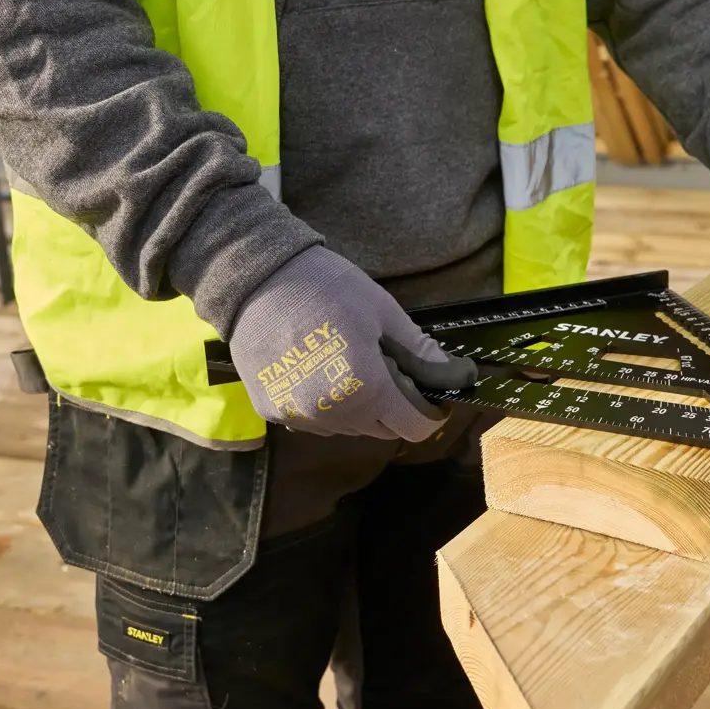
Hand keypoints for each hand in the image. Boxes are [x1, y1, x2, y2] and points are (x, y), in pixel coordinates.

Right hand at [227, 246, 477, 439]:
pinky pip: (315, 422)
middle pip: (382, 429)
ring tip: (347, 364)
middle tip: (385, 367)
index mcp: (366, 387)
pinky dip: (326, 406)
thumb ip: (419, 351)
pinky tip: (317, 371)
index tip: (427, 391)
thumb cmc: (326, 287)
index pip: (415, 427)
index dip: (428, 411)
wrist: (254, 278)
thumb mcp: (382, 311)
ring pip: (348, 428)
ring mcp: (300, 417)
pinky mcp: (273, 413)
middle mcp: (333, 413)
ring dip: (358, 408)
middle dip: (393, 406)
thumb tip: (455, 375)